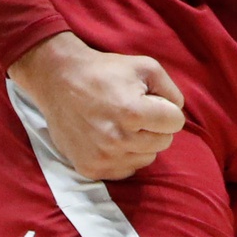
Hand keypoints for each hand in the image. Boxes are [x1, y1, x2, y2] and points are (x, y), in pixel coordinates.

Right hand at [7, 31, 186, 180]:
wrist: (59, 80)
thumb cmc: (104, 71)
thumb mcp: (144, 66)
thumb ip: (170, 88)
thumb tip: (178, 111)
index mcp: (133, 111)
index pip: (176, 123)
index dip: (167, 109)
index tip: (153, 102)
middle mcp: (118, 139)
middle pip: (164, 143)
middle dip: (156, 127)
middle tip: (137, 112)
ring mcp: (103, 156)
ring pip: (146, 158)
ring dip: (141, 143)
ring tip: (123, 124)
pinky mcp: (90, 168)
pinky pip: (125, 170)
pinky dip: (124, 156)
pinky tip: (111, 138)